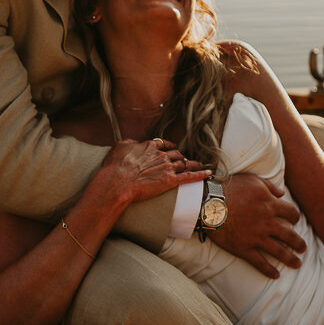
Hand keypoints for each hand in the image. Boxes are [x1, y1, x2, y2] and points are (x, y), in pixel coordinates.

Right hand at [92, 138, 208, 206]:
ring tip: (198, 164)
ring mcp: (167, 167)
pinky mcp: (171, 180)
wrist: (118, 182)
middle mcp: (161, 155)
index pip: (163, 144)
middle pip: (175, 153)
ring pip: (184, 163)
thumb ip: (129, 142)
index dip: (168, 147)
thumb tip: (133, 142)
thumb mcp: (119, 146)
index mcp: (149, 146)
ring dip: (192, 163)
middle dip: (180, 156)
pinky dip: (200, 174)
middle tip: (183, 160)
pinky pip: (190, 176)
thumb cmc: (115, 166)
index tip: (170, 149)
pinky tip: (208, 172)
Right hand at [208, 173, 303, 277]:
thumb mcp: (252, 180)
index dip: (295, 217)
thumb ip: (269, 186)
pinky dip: (269, 270)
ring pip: (279, 251)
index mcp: (270, 204)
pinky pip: (260, 262)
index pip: (291, 213)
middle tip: (303, 248)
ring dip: (290, 259)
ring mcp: (256, 237)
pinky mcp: (244, 248)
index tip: (296, 221)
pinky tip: (276, 275)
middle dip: (299, 243)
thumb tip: (282, 193)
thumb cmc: (229, 188)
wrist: (209, 204)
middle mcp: (267, 222)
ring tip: (297, 264)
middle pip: (289, 235)